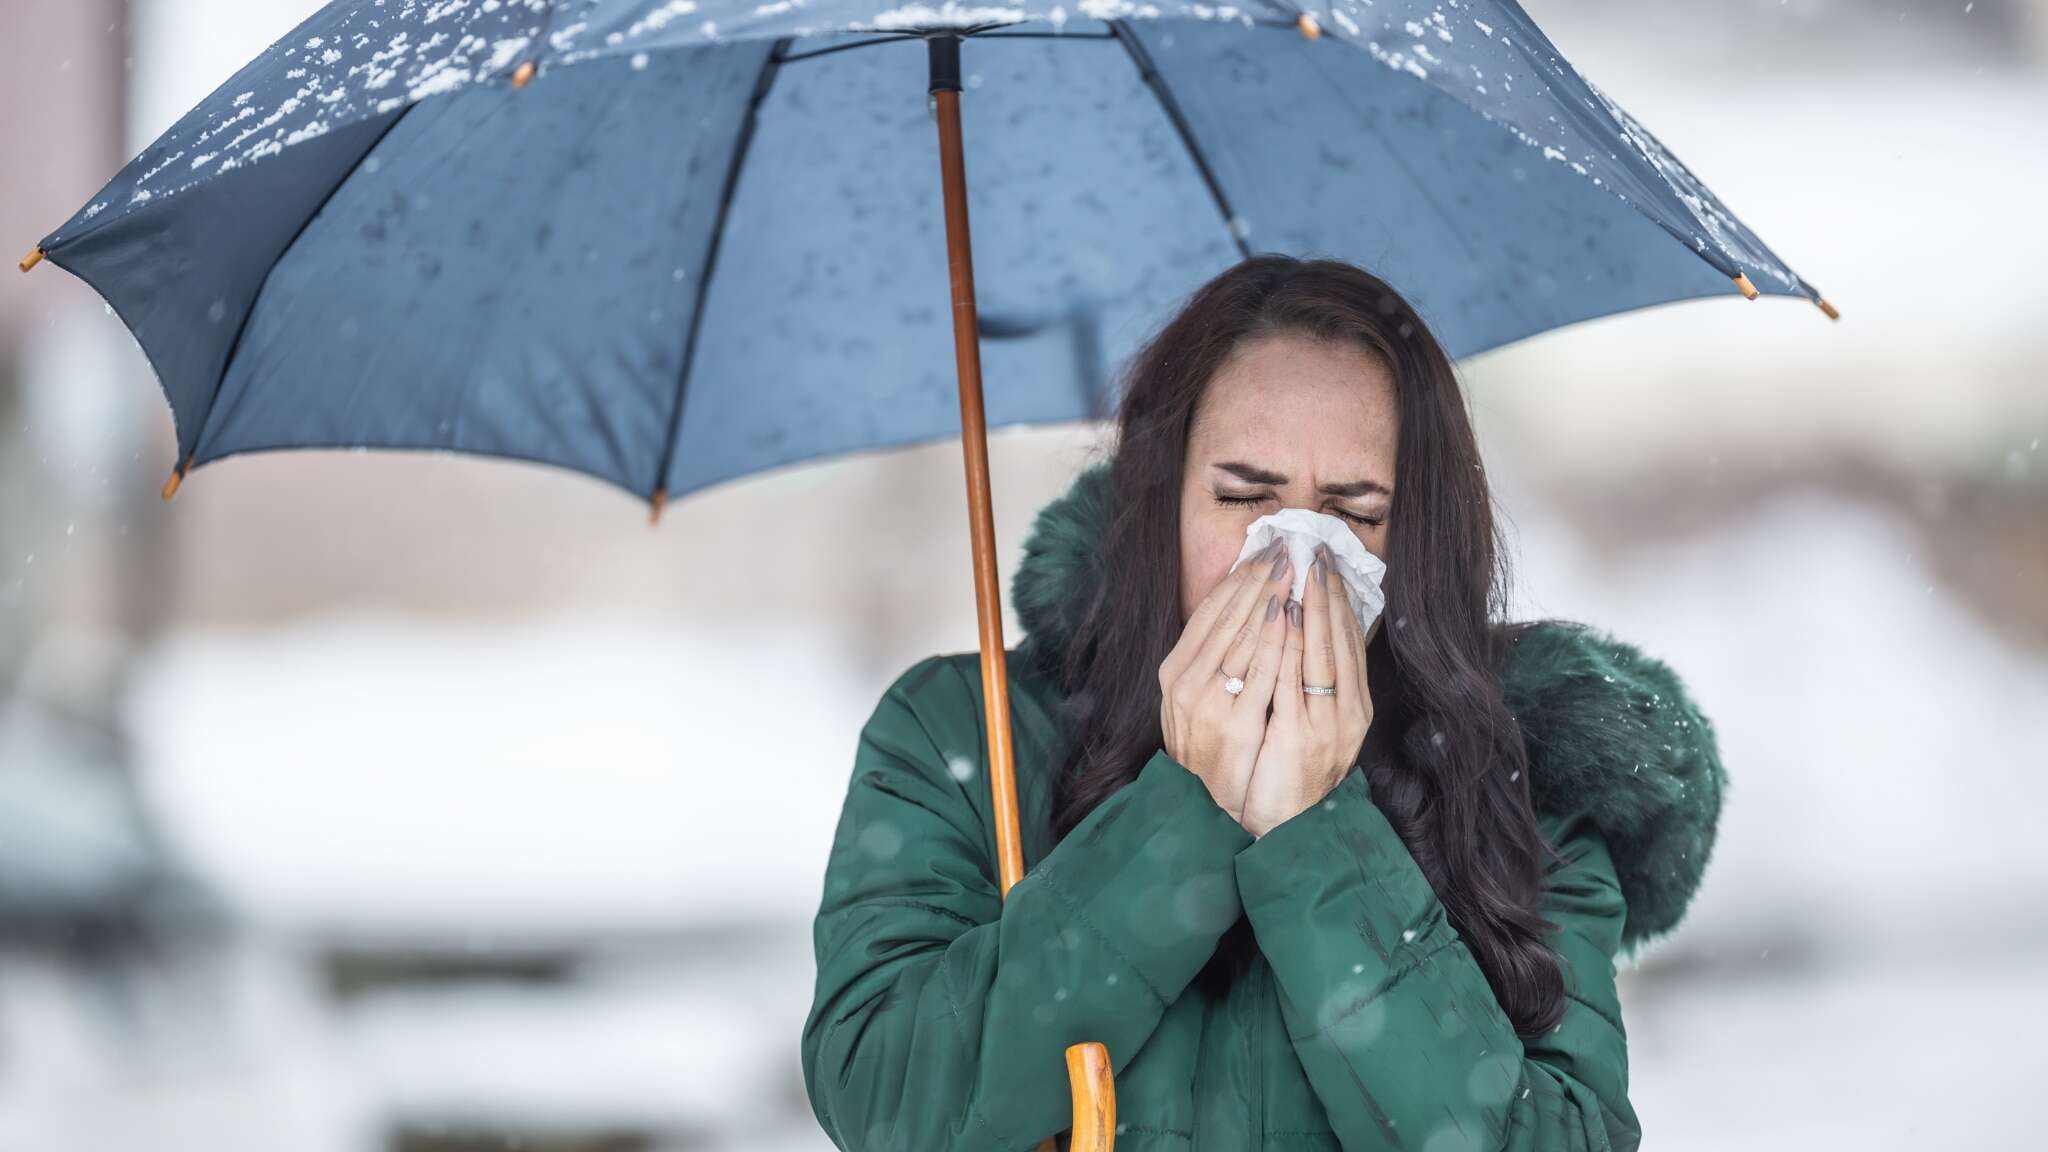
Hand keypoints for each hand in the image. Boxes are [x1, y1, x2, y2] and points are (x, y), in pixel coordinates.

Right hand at [1158, 538, 1294, 816]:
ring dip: (1268, 598)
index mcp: (1175, 670)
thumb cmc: (1207, 746)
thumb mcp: (1195, 697)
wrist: (1204, 804)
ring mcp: (1208, 702)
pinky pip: (1259, 673)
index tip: (1263, 550)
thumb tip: (1238, 609)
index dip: (1237, 578)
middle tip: (1285, 547)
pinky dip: (1276, 640)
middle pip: (1225, 617)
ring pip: (1241, 637)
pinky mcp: (1235, 723)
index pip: (1208, 611)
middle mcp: (1184, 682)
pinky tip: (1290, 615)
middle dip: (1257, 578)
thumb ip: (1211, 657)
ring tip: (1293, 568)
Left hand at [1238, 544, 1376, 838]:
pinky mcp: (1300, 738)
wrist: (1286, 826)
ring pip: (1323, 654)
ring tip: (1302, 571)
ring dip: (1313, 609)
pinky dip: (1292, 644)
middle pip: (1341, 642)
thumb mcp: (1315, 724)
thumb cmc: (1294, 771)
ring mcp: (1327, 726)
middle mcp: (1348, 714)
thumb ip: (1317, 684)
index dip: (1341, 601)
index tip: (1328, 564)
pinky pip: (1296, 681)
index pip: (1352, 643)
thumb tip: (1313, 633)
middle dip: (1328, 594)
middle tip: (1316, 551)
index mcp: (1355, 707)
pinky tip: (1287, 616)